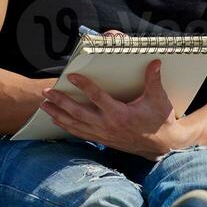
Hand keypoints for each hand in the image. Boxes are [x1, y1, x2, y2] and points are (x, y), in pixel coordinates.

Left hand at [40, 61, 186, 159]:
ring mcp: (104, 134)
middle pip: (79, 113)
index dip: (84, 86)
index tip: (71, 76)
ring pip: (76, 125)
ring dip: (59, 114)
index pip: (97, 98)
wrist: (162, 145)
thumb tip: (154, 62)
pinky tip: (57, 120)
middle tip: (47, 92)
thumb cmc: (160, 120)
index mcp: (120, 114)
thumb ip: (153, 80)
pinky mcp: (103, 140)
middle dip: (61, 102)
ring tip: (44, 105)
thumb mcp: (158, 99)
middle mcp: (108, 126)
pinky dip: (67, 126)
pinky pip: (80, 133)